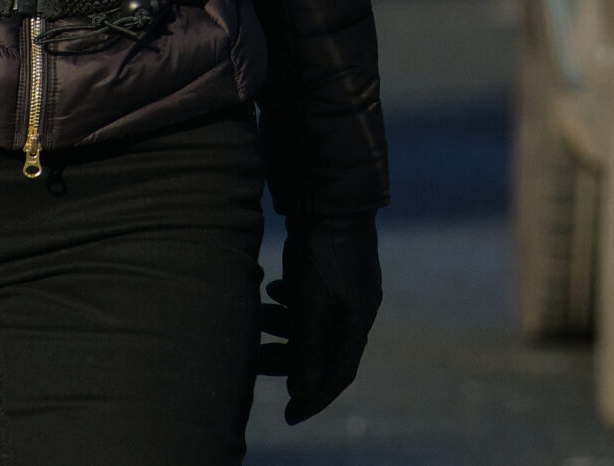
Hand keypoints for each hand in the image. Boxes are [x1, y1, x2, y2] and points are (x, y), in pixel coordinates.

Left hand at [256, 212, 381, 423]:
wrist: (330, 198)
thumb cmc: (323, 255)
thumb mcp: (311, 308)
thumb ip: (308, 351)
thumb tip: (304, 392)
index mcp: (358, 322)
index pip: (338, 375)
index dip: (313, 397)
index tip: (289, 415)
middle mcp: (355, 307)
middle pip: (320, 348)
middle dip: (287, 357)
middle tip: (255, 359)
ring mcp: (344, 286)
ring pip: (311, 321)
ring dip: (283, 326)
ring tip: (258, 315)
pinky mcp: (330, 266)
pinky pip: (308, 297)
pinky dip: (288, 301)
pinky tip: (271, 290)